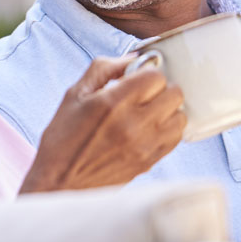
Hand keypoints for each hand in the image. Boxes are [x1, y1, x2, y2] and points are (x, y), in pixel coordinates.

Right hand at [20, 56, 185, 192]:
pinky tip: (151, 129)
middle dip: (160, 89)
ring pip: (180, 116)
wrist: (60, 183)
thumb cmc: (63, 138)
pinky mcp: (150, 162)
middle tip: (144, 95)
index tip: (135, 79)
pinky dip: (168, 129)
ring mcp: (145, 145)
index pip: (155, 76)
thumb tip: (133, 58)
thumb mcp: (75, 95)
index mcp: (112, 102)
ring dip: (168, 110)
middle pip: (174, 93)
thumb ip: (104, 68)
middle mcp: (133, 124)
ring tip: (150, 113)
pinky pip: (176, 138)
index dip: (146, 73)